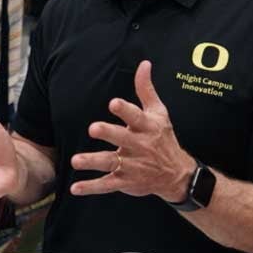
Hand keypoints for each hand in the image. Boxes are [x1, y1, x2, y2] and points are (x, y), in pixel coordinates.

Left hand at [69, 60, 193, 201]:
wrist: (176, 174)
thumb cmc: (163, 138)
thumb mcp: (159, 113)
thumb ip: (146, 89)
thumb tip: (144, 64)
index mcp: (146, 127)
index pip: (136, 117)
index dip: (125, 111)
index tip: (114, 103)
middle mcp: (138, 146)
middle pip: (121, 138)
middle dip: (108, 133)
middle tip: (93, 128)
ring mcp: (131, 165)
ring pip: (110, 162)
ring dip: (92, 161)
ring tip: (76, 161)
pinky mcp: (125, 181)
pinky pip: (106, 185)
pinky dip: (91, 187)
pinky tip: (75, 188)